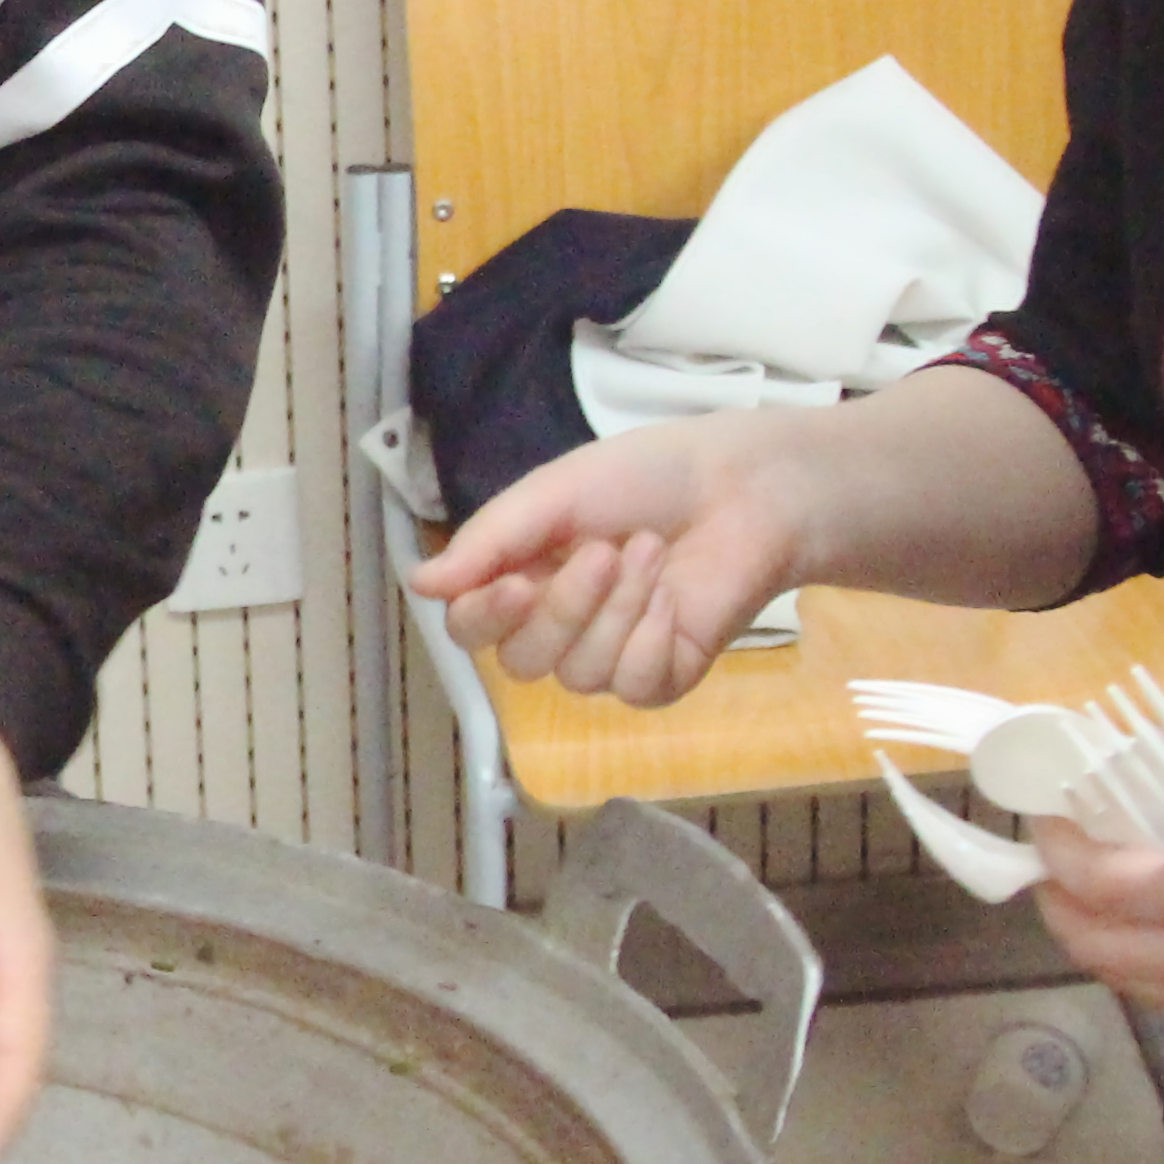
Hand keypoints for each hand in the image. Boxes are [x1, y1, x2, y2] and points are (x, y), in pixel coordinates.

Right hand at [409, 418, 812, 706]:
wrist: (745, 487)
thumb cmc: (649, 477)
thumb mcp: (556, 492)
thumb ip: (490, 540)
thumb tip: (418, 586)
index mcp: (519, 576)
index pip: (471, 627)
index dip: (484, 618)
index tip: (513, 585)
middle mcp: (556, 625)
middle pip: (523, 661)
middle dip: (566, 606)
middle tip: (607, 550)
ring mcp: (609, 658)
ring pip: (580, 674)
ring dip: (620, 609)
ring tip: (653, 552)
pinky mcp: (662, 678)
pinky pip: (632, 686)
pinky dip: (652, 639)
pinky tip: (674, 598)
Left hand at [1028, 768, 1163, 1028]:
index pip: (1114, 886)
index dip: (1062, 850)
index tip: (1046, 810)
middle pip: (1104, 950)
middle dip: (1058, 901)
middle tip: (1054, 851)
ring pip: (1135, 986)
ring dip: (1094, 939)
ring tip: (1088, 886)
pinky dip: (1141, 964)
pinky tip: (1150, 924)